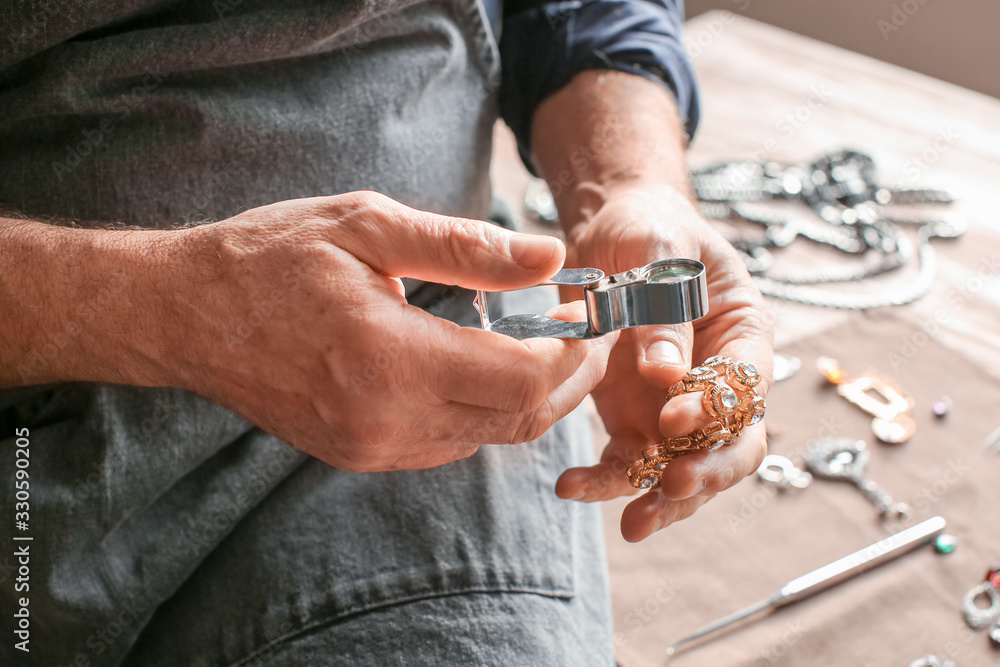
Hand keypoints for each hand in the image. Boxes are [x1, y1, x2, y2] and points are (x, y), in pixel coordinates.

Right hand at [150, 191, 615, 470]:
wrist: (187, 314)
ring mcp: (372, 448)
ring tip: (540, 343)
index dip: (571, 350)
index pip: (522, 379)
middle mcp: (386, 421)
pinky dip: (483, 411)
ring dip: (528, 397)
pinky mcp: (360, 455)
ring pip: (487, 437)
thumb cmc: (271, 259)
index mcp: (391, 359)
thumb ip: (466, 248)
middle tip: (584, 333)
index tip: (588, 312)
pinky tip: (483, 368)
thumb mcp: (368, 226)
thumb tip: (550, 256)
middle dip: (567, 379)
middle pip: (518, 420)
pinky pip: (448, 443)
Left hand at [554, 184, 772, 540]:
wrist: (612, 233)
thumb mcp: (658, 253)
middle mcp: (716, 381)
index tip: (675, 418)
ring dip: (659, 498)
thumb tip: (667, 374)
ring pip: (681, 466)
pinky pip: (627, 460)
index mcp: (743, 336)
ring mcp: (674, 406)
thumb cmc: (650, 230)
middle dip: (704, 474)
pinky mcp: (632, 417)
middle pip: (730, 445)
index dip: (718, 410)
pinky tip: (574, 486)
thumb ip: (664, 310)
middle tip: (669, 488)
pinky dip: (606, 480)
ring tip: (632, 523)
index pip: (745, 386)